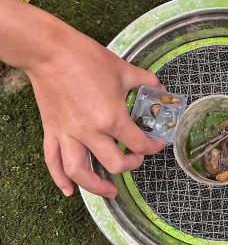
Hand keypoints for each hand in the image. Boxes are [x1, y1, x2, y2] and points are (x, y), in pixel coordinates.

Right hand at [27, 30, 165, 197]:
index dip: (152, 147)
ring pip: (80, 172)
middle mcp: (90, 132)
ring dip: (96, 186)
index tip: (157, 144)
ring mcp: (68, 134)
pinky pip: (53, 161)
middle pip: (114, 164)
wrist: (51, 51)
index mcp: (111, 117)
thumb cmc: (86, 58)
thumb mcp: (123, 69)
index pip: (138, 143)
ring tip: (109, 192)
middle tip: (135, 159)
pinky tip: (69, 191)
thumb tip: (160, 88)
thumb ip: (146, 81)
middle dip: (130, 165)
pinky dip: (60, 179)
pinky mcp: (52, 131)